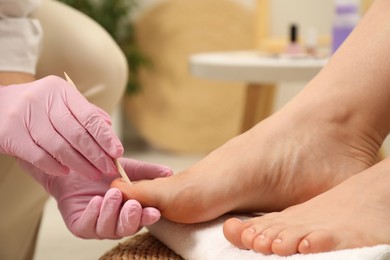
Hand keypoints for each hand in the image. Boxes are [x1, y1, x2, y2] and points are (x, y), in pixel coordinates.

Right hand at [0, 75, 122, 179]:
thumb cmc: (39, 106)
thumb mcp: (63, 101)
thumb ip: (86, 113)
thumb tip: (108, 128)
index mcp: (61, 91)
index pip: (89, 116)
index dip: (105, 137)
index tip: (118, 152)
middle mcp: (43, 100)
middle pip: (76, 134)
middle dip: (96, 155)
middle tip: (109, 168)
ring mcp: (24, 116)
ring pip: (59, 147)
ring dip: (80, 164)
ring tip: (93, 174)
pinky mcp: (10, 133)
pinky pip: (38, 156)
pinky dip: (55, 166)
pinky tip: (66, 172)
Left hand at [21, 157, 172, 238]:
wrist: (76, 165)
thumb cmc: (104, 169)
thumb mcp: (129, 168)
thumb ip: (148, 172)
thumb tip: (169, 173)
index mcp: (131, 212)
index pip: (142, 219)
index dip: (148, 217)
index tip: (154, 211)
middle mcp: (117, 223)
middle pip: (127, 229)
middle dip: (131, 218)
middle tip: (133, 204)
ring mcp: (98, 226)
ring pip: (108, 229)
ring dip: (112, 212)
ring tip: (113, 194)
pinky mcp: (80, 226)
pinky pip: (87, 226)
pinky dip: (93, 214)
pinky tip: (96, 200)